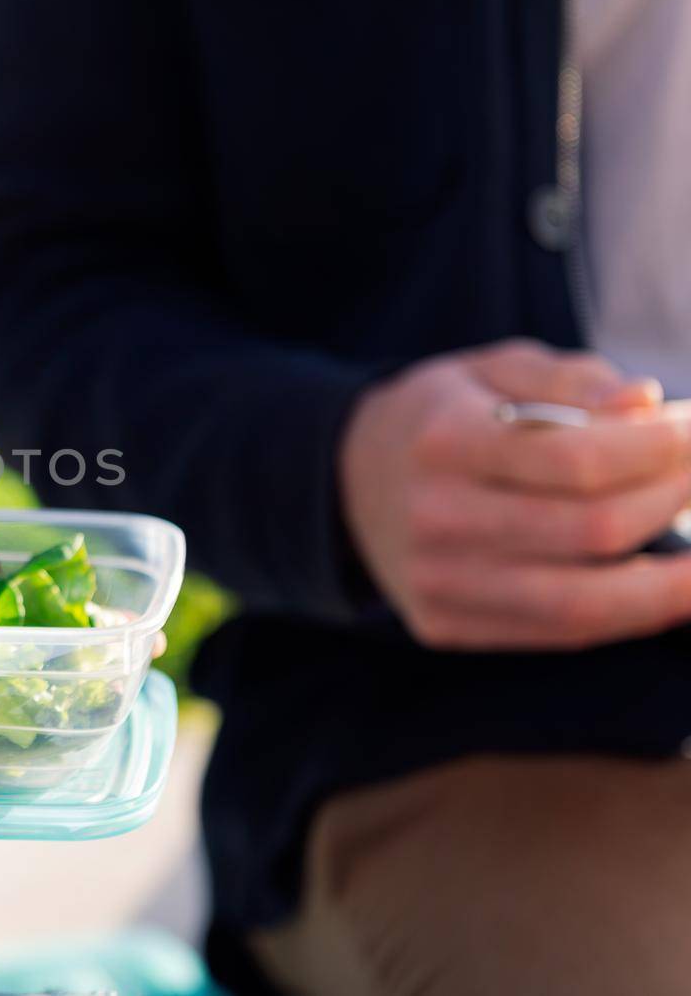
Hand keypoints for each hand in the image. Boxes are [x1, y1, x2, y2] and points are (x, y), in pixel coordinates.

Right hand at [340, 339, 690, 648]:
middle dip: (672, 500)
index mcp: (444, 441)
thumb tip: (646, 406)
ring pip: (584, 603)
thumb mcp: (494, 370)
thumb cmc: (441, 417)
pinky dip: (628, 615)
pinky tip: (665, 588)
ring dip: (671, 583)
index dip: (659, 450)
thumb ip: (572, 379)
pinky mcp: (444, 625)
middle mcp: (435, 518)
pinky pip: (559, 634)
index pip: (578, 459)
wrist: (347, 481)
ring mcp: (436, 581)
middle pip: (592, 531)